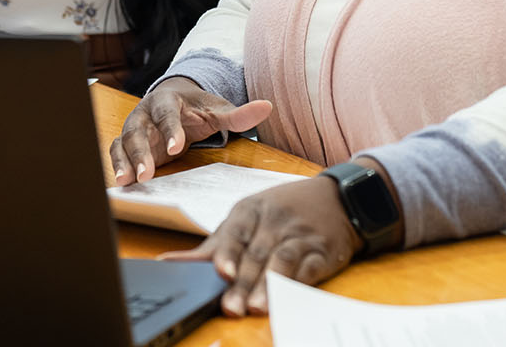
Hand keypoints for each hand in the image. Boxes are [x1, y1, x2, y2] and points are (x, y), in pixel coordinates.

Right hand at [108, 77, 272, 184]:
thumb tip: (268, 106)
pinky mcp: (128, 143)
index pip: (167, 113)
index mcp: (167, 100)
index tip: (176, 148)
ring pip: (123, 142)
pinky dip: (117, 165)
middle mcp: (145, 112)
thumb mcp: (218, 110)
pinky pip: (117, 152)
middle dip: (141, 152)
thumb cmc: (197, 108)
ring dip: (123, 161)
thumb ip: (239, 114)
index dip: (170, 130)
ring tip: (126, 182)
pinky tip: (121, 184)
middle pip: (138, 130)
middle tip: (147, 174)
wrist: (175, 100)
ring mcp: (134, 127)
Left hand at [162, 175, 359, 316]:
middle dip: (244, 282)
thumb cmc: (282, 211)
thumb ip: (213, 246)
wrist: (337, 198)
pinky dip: (298, 284)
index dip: (228, 253)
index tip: (222, 272)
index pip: (237, 231)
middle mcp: (276, 221)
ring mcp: (301, 236)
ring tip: (258, 307)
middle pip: (257, 253)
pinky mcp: (323, 252)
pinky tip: (288, 297)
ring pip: (283, 260)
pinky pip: (310, 268)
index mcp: (252, 209)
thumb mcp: (247, 218)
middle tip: (231, 307)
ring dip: (270, 285)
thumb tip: (168, 262)